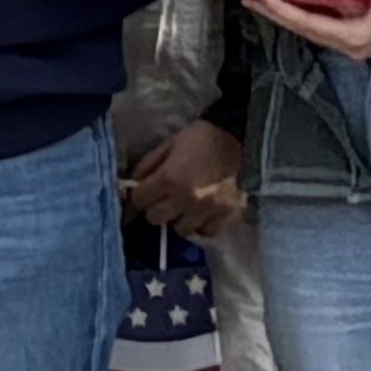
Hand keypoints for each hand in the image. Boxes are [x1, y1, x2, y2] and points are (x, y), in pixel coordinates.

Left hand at [124, 119, 244, 234]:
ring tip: (184, 206)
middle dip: (155, 208)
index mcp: (169, 178)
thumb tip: (132, 184)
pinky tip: (201, 213)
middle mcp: (186, 198)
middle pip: (155, 218)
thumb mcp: (168, 144)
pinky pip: (206, 232)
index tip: (144, 192)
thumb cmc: (200, 139)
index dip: (138, 196)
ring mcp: (207, 210)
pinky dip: (201, 225)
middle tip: (164, 198)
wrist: (239, 138)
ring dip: (178, 219)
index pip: (139, 200)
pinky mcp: (226, 215)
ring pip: (180, 229)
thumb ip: (147, 165)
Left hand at [269, 0, 370, 61]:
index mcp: (356, 37)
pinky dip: (305, 12)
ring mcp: (354, 42)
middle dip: (275, 14)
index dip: (282, 9)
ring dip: (287, 14)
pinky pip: (324, 24)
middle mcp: (351, 45)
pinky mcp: (359, 33)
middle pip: (304, 30)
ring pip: (313, 28)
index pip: (309, 24)